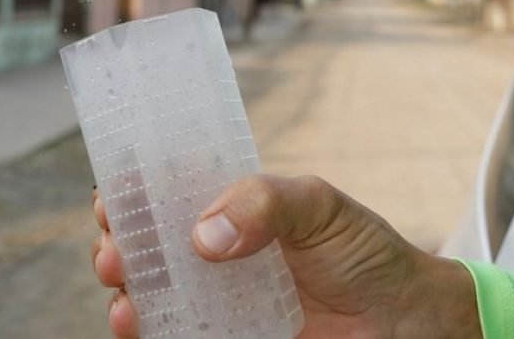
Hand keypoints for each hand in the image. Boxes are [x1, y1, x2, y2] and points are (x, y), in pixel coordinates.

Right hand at [91, 175, 481, 338]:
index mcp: (242, 208)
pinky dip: (146, 325)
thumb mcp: (321, 206)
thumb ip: (268, 203)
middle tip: (114, 244)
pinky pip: (174, 330)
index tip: (114, 192)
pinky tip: (137, 320)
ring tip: (122, 283)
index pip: (177, 189)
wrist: (399, 318)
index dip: (140, 188)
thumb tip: (205, 233)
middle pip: (154, 240)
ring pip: (154, 287)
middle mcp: (223, 250)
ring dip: (127, 283)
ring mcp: (222, 296)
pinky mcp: (228, 335)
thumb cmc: (364, 251)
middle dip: (122, 238)